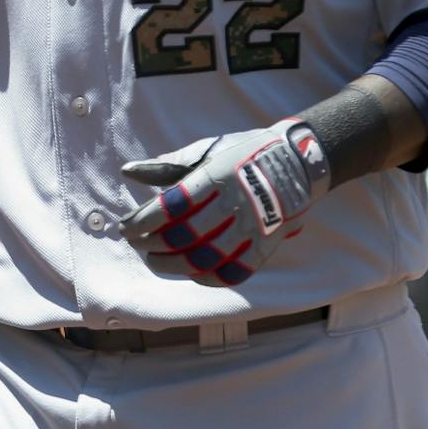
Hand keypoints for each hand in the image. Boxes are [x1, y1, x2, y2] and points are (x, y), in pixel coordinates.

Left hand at [117, 119, 329, 285]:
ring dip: (173, 265)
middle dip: (152, 244)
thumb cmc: (243, 153)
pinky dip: (208, 277)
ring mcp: (253, 227)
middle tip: (137, 243)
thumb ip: (166, 166)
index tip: (126, 227)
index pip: (171, 206)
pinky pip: (234, 272)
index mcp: (217, 177)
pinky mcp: (266, 245)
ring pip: (206, 258)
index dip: (144, 221)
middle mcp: (235, 204)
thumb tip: (127, 171)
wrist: (300, 161)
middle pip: (185, 236)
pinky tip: (191, 271)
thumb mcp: (206, 151)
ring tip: (156, 260)